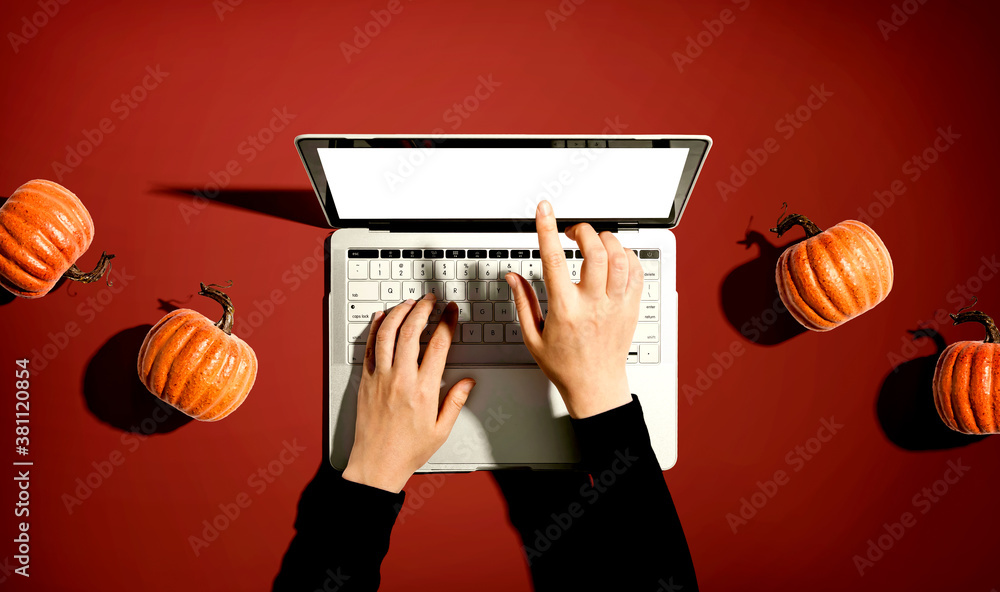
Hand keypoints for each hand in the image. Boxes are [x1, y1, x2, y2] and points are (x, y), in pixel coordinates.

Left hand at [342, 293, 475, 492]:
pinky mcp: (365, 381)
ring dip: (399, 313)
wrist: (376, 465)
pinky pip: (369, 348)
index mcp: (424, 390)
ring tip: (409, 303)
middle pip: (412, 331)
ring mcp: (380, 378)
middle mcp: (401, 379)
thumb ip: (455, 402)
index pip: (439, 345)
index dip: (447, 322)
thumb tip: (467, 382)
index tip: (451, 311)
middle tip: (431, 300)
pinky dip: (376, 329)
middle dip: (423, 309)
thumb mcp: (441, 430)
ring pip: (388, 334)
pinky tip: (383, 318)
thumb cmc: (407, 451)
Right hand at [505, 200, 642, 418]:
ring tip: (594, 243)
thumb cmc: (566, 365)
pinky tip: (614, 259)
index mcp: (565, 310)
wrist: (595, 386)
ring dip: (606, 241)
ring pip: (619, 258)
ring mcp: (615, 305)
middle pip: (595, 252)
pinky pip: (636, 271)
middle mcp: (593, 304)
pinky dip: (626, 256)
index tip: (544, 210)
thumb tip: (513, 277)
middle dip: (583, 231)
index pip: (554, 260)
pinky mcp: (631, 308)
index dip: (547, 229)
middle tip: (573, 232)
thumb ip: (523, 302)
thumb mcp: (533, 337)